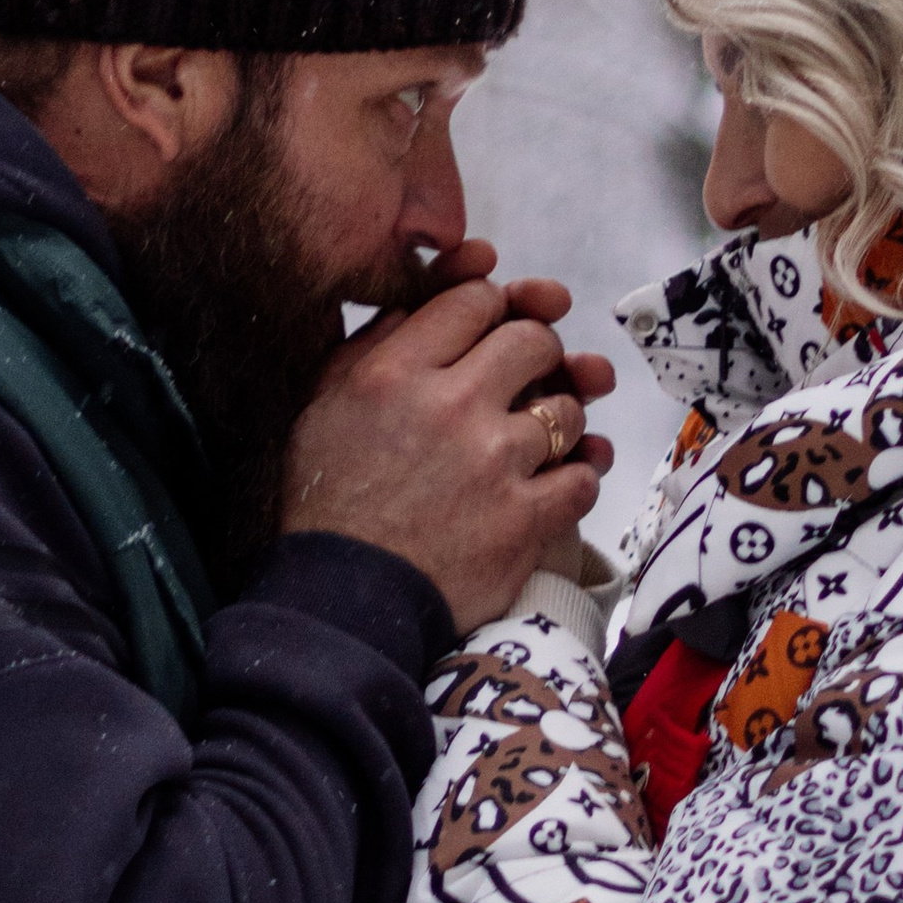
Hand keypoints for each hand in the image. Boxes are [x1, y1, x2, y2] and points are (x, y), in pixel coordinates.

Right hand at [282, 258, 616, 634]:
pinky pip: (582, 478)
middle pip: (533, 341)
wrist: (342, 601)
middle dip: (540, 354)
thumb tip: (413, 311)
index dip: (493, 311)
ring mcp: (494, 462)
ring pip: (568, 410)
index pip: (475, 301)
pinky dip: (579, 477)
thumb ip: (366, 351)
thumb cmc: (326, 504)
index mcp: (395, 372)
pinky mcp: (524, 519)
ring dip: (560, 421)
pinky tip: (558, 483)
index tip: (493, 333)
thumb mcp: (320, 409)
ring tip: (540, 440)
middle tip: (532, 377)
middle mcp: (450, 406)